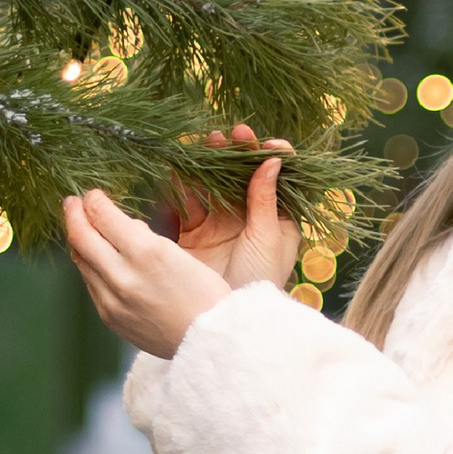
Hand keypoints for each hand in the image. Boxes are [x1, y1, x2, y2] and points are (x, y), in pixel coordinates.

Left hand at [64, 188, 228, 358]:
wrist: (210, 341)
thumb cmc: (206, 296)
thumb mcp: (181, 254)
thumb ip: (144, 238)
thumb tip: (123, 225)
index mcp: (147, 252)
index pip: (103, 215)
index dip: (93, 200)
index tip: (93, 195)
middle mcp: (123, 275)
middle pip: (81, 236)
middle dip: (74, 214)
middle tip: (72, 203)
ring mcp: (112, 299)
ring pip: (81, 260)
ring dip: (79, 240)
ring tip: (82, 229)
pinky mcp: (109, 317)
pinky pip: (90, 283)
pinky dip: (90, 266)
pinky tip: (97, 260)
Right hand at [171, 135, 300, 291]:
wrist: (228, 318)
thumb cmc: (260, 281)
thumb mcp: (267, 238)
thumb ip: (265, 198)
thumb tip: (273, 159)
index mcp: (273, 221)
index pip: (272, 181)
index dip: (269, 159)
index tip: (265, 142)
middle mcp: (245, 220)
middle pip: (238, 179)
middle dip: (233, 155)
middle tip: (228, 135)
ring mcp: (217, 227)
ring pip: (210, 187)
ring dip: (206, 165)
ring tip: (203, 144)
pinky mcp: (191, 237)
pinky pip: (184, 206)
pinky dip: (180, 188)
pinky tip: (178, 170)